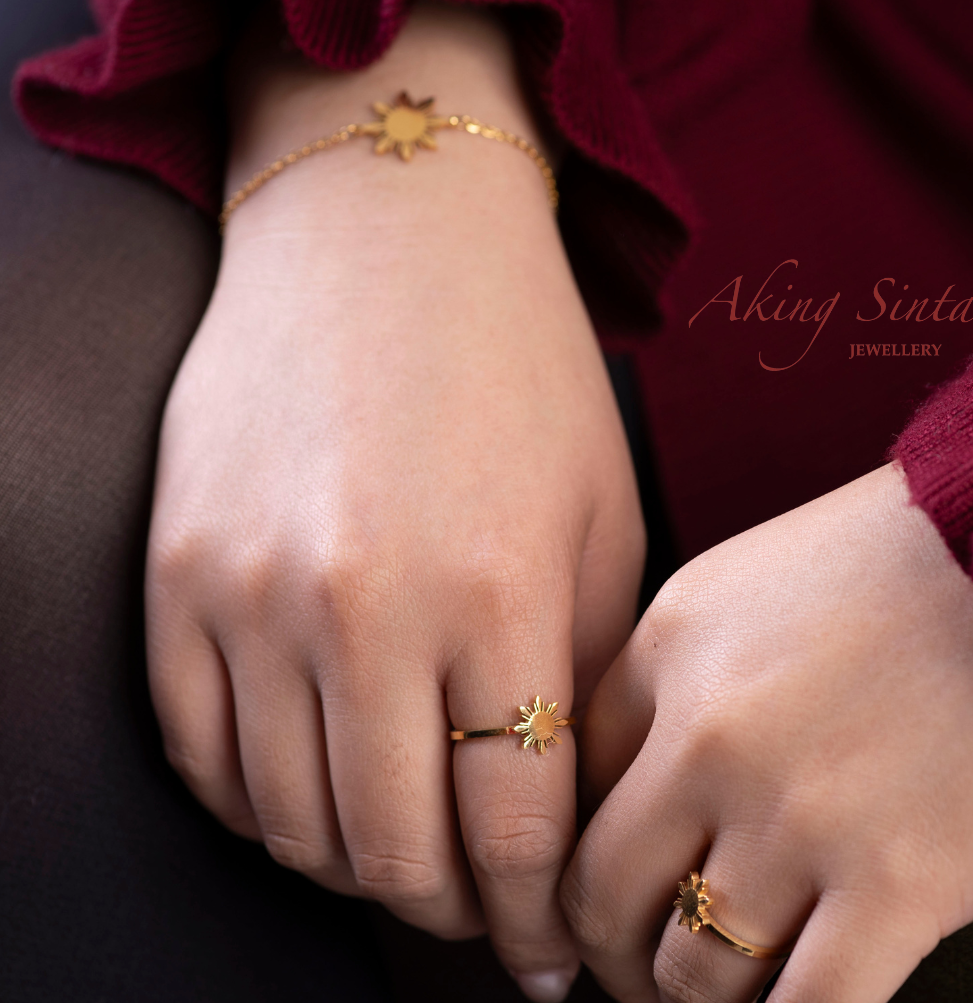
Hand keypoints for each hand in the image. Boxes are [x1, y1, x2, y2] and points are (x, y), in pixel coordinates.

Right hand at [145, 1, 642, 1000]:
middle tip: (477, 912)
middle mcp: (363, 607)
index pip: (510, 832)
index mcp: (496, 594)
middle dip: (448, 910)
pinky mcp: (176, 572)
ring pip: (290, 821)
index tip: (544, 956)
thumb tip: (562, 810)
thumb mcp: (601, 516)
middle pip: (394, 852)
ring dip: (355, 866)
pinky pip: (200, 752)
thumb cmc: (520, 370)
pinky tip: (310, 792)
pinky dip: (258, 804)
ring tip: (402, 855)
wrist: (385, 237)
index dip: (531, 918)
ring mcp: (250, 591)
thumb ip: (585, 671)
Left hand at [561, 462, 972, 1002]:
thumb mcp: (744, 583)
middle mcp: (710, 736)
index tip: (592, 883)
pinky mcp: (899, 884)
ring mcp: (797, 814)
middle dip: (610, 949)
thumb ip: (673, 672)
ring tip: (719, 988)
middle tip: (632, 965)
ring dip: (693, 997)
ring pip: (691, 973)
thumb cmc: (900, 562)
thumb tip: (633, 777)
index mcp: (670, 650)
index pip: (571, 784)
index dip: (571, 847)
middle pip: (601, 892)